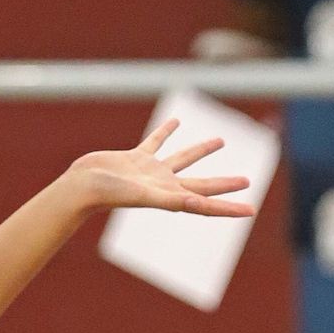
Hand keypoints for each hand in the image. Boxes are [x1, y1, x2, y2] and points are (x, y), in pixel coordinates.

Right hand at [66, 121, 253, 219]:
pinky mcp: (136, 157)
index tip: (251, 210)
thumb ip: (171, 200)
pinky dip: (167, 132)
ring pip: (183, 158)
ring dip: (201, 151)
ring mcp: (151, 172)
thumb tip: (196, 205)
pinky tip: (176, 122)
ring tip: (221, 141)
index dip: (230, 208)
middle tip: (247, 180)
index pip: (207, 205)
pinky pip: (157, 141)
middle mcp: (165, 186)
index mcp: (171, 198)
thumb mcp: (145, 196)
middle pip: (202, 183)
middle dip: (224, 183)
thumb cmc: (110, 194)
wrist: (82, 186)